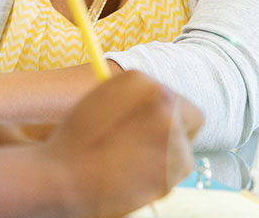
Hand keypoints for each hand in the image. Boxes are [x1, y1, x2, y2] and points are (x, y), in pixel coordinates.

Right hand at [38, 71, 202, 215]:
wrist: (66, 176)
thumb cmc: (77, 140)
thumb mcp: (102, 99)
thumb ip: (133, 96)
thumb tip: (154, 104)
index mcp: (143, 82)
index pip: (172, 96)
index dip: (167, 111)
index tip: (156, 123)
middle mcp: (165, 106)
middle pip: (192, 117)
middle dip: (180, 130)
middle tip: (159, 142)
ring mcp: (173, 138)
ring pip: (184, 149)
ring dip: (167, 155)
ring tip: (132, 161)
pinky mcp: (174, 171)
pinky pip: (175, 172)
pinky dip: (160, 175)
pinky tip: (132, 175)